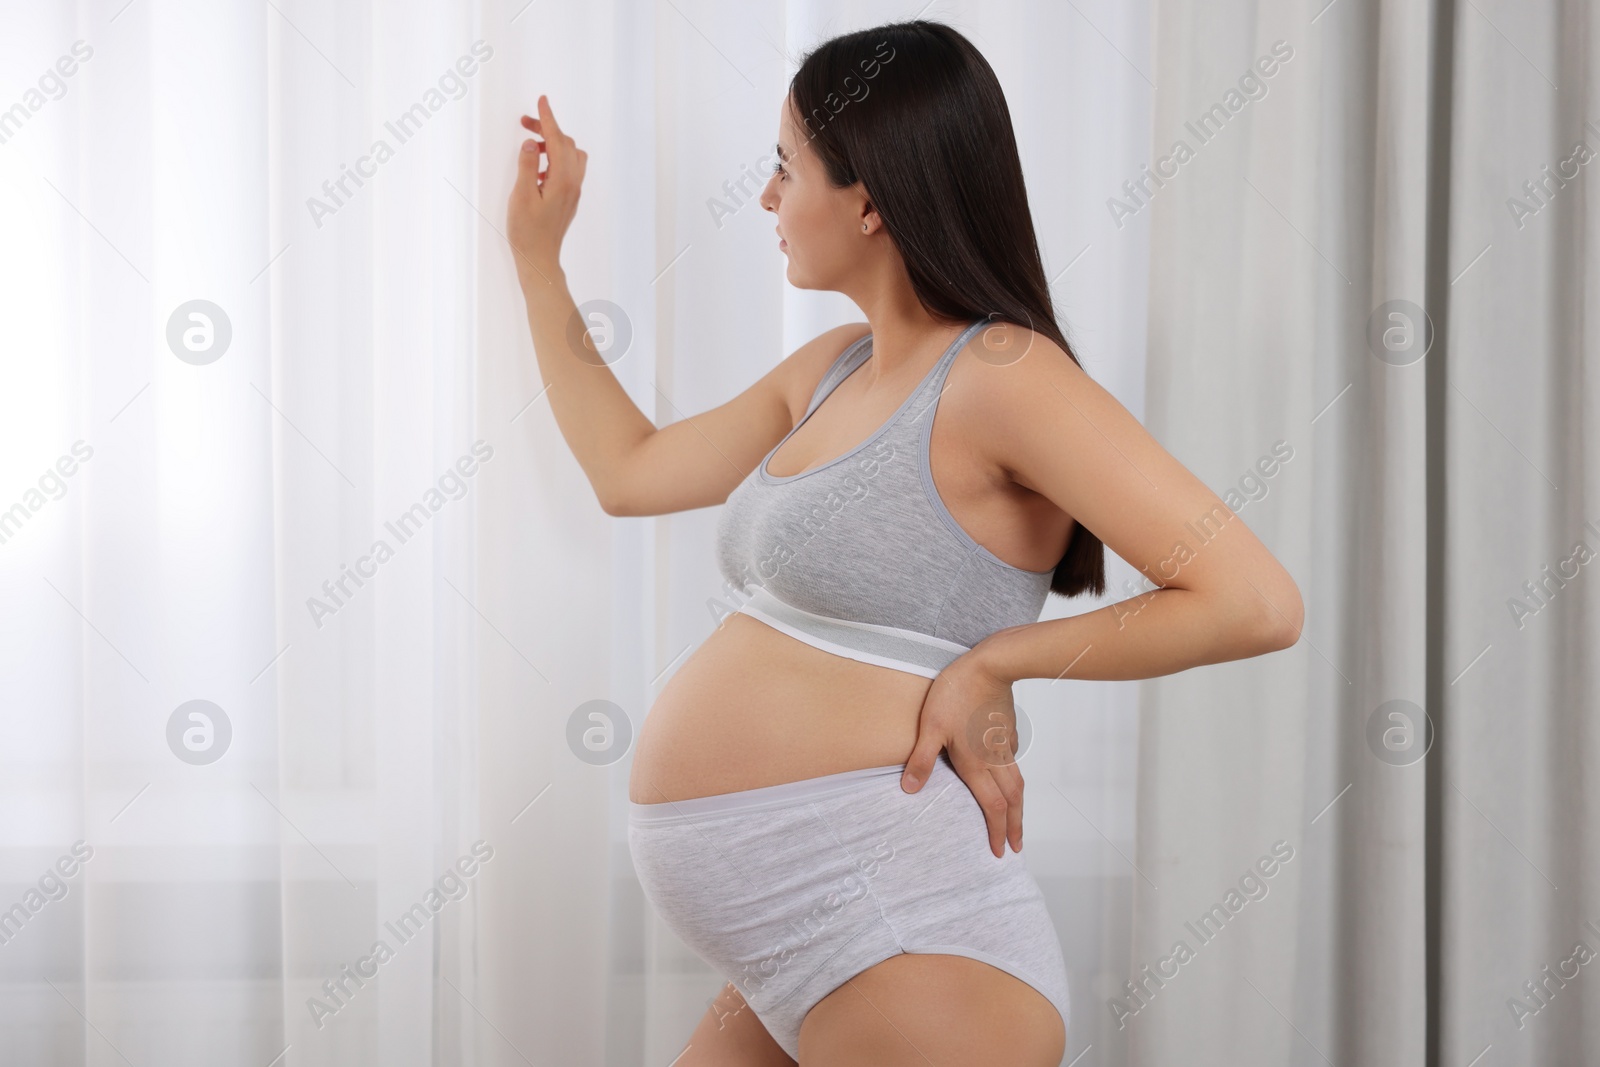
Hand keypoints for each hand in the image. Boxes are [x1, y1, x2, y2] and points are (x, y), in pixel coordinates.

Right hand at [506, 95, 586, 283]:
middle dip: (548, 129)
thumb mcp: (520, 195)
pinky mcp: (569, 198)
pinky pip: (569, 168)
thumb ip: (526, 165)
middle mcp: (573, 183)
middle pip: (566, 144)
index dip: (548, 118)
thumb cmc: (527, 232)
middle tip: (525, 123)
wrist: (539, 258)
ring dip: (553, 144)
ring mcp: (573, 191)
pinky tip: (537, 168)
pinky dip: (555, 158)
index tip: (542, 100)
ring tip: (530, 146)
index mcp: (562, 179)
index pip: (557, 139)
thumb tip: (530, 142)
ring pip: (571, 155)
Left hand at [901, 652, 1024, 858]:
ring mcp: (1004, 745)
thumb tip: (910, 790)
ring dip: (1018, 808)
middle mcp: (994, 759)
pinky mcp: (1008, 731)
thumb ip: (922, 760)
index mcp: (975, 763)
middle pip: (1011, 801)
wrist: (990, 665)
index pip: (991, 806)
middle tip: (1016, 847)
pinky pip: (1014, 764)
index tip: (999, 851)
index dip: (995, 831)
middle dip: (1013, 827)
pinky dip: (1014, 782)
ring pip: (1017, 784)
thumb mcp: (930, 726)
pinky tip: (1009, 781)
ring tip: (1016, 822)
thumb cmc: (957, 694)